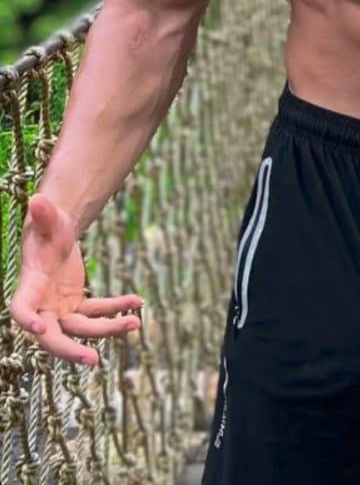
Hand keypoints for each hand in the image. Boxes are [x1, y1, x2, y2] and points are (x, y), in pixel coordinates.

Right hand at [10, 193, 142, 366]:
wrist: (56, 238)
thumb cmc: (47, 229)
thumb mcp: (48, 221)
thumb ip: (43, 214)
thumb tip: (37, 198)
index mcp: (29, 288)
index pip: (21, 309)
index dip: (27, 320)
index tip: (39, 329)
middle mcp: (42, 307)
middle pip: (53, 337)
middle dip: (71, 350)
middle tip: (93, 360)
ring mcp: (60, 310)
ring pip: (83, 328)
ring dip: (108, 328)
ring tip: (135, 323)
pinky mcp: (77, 307)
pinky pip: (99, 312)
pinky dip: (117, 307)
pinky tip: (138, 302)